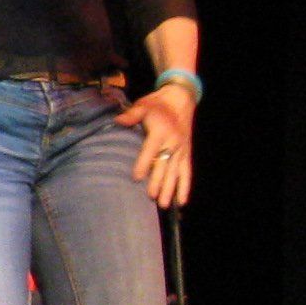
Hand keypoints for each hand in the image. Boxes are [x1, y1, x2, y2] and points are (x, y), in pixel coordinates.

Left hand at [114, 84, 195, 207]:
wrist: (181, 99)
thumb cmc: (157, 104)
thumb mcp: (143, 105)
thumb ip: (132, 114)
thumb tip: (118, 120)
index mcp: (160, 131)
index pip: (151, 150)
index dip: (143, 164)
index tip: (136, 178)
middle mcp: (172, 142)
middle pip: (164, 165)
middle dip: (158, 182)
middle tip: (150, 197)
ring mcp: (181, 149)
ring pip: (176, 172)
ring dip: (171, 189)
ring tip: (164, 205)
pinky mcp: (187, 153)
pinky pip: (187, 172)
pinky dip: (185, 186)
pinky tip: (182, 201)